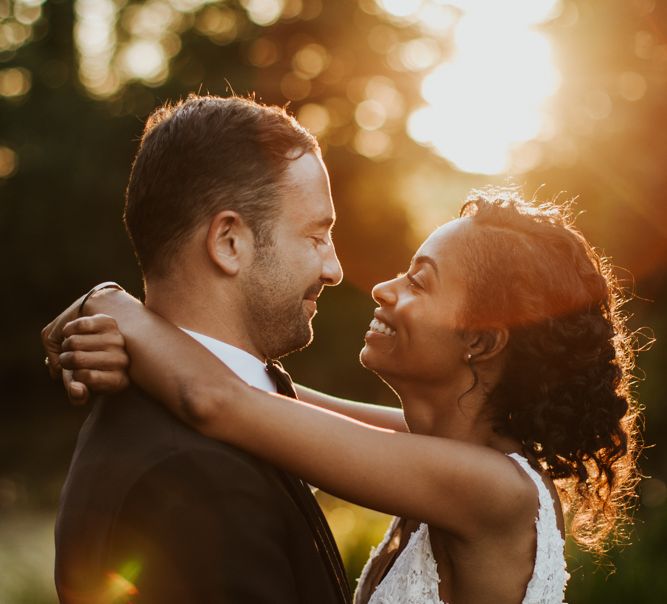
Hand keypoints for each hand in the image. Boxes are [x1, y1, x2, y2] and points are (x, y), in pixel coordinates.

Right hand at [41, 287, 130, 404]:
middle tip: (69, 359)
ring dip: (65, 344)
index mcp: (117, 381)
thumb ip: (75, 394)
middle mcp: (122, 361)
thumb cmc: (85, 370)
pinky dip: (68, 329)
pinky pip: (78, 325)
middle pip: (77, 359)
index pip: (87, 378)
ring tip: (73, 347)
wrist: (95, 345)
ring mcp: (117, 341)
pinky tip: (74, 334)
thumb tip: (76, 389)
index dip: (73, 377)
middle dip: (65, 359)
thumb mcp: (80, 387)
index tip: (75, 374)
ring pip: (74, 342)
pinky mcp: (110, 322)